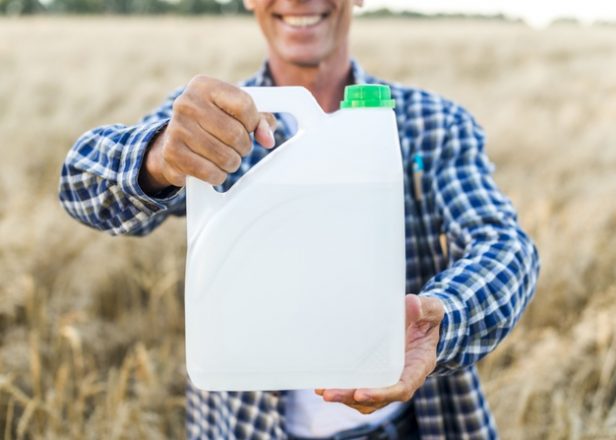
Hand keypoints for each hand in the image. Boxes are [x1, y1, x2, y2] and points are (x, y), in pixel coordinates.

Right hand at [139, 75, 276, 193]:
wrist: (174, 140)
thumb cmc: (213, 123)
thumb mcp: (236, 113)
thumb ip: (260, 121)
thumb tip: (268, 139)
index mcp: (204, 86)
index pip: (244, 105)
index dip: (254, 123)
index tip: (249, 128)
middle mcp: (187, 103)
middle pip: (236, 134)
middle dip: (244, 147)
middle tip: (238, 148)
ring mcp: (177, 128)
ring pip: (225, 157)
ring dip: (232, 163)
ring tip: (225, 158)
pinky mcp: (172, 153)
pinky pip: (210, 173)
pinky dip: (218, 176)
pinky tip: (213, 169)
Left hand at [315, 294, 444, 413]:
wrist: (424, 321)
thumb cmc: (428, 317)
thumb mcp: (431, 310)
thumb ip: (423, 308)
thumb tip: (411, 303)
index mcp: (419, 366)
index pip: (402, 388)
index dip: (382, 394)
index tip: (361, 393)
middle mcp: (404, 378)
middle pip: (379, 399)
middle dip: (353, 398)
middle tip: (329, 394)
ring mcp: (389, 379)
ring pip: (367, 399)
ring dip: (345, 398)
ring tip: (323, 391)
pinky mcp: (377, 375)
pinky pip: (361, 389)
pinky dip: (345, 390)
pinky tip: (325, 384)